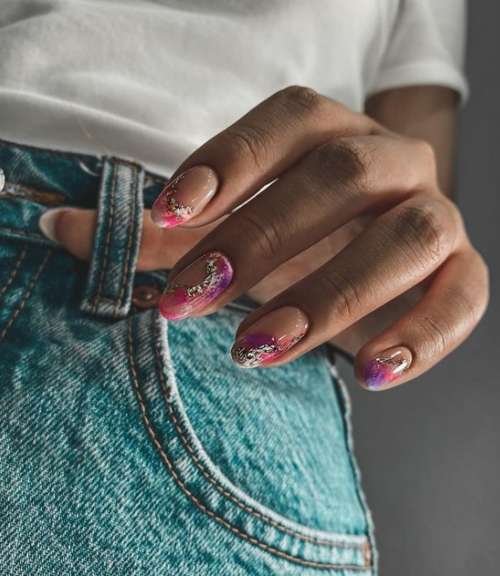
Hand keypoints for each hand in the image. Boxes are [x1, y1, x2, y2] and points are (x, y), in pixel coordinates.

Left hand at [43, 86, 488, 389]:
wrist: (371, 253)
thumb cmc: (293, 236)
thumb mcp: (228, 229)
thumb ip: (156, 231)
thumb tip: (61, 229)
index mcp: (331, 133)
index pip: (288, 122)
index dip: (230, 159)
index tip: (167, 213)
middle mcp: (391, 162)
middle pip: (342, 177)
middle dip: (263, 239)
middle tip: (192, 299)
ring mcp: (435, 216)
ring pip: (407, 237)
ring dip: (331, 296)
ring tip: (258, 348)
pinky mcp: (463, 273)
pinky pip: (462, 297)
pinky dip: (423, 336)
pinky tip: (369, 373)